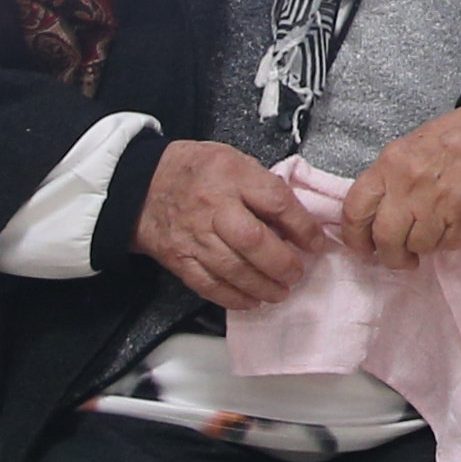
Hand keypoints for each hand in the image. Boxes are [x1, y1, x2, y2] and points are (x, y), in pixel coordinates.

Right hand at [132, 140, 322, 309]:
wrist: (143, 185)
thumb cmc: (197, 171)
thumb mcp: (235, 161)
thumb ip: (264, 187)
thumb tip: (297, 220)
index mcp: (232, 176)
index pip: (275, 202)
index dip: (302, 227)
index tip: (316, 243)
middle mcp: (213, 207)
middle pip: (254, 241)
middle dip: (282, 263)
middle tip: (297, 273)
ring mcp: (194, 236)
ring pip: (233, 269)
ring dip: (263, 286)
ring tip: (281, 291)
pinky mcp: (180, 259)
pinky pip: (209, 285)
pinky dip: (234, 298)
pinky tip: (252, 300)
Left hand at [339, 100, 460, 270]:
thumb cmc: (454, 138)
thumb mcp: (410, 147)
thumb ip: (388, 179)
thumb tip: (370, 218)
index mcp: (391, 163)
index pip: (355, 209)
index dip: (354, 237)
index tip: (362, 248)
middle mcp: (411, 184)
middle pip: (385, 238)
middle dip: (388, 256)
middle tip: (396, 257)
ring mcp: (440, 204)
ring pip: (417, 246)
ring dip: (422, 246)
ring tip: (432, 229)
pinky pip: (446, 246)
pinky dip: (447, 241)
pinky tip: (453, 222)